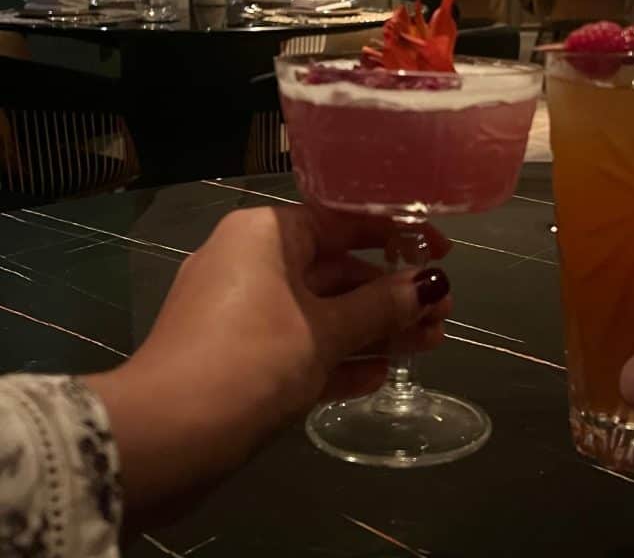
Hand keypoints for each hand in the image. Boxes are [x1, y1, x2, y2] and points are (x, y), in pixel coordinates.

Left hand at [85, 206, 451, 508]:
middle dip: (391, 297)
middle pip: (337, 271)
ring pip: (322, 313)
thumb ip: (382, 307)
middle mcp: (252, 262)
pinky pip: (299, 346)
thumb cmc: (251, 361)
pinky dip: (337, 358)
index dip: (399, 236)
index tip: (442, 252)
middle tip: (443, 316)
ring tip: (430, 345)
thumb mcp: (325, 331)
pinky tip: (379, 376)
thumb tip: (431, 286)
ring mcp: (242, 312)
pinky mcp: (238, 358)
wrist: (164, 438)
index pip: (344, 221)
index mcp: (267, 235)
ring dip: (374, 331)